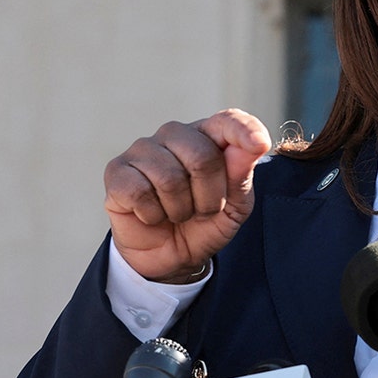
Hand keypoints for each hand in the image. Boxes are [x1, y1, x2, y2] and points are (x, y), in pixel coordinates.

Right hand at [103, 108, 272, 282]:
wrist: (170, 256)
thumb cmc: (205, 224)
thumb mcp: (235, 207)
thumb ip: (242, 175)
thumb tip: (253, 144)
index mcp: (209, 136)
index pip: (228, 121)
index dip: (244, 130)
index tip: (260, 144)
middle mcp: (175, 135)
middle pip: (202, 157)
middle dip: (209, 196)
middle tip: (203, 210)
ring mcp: (143, 150)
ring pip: (170, 178)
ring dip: (181, 209)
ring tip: (178, 213)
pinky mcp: (117, 171)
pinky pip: (140, 192)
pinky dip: (153, 214)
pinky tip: (152, 214)